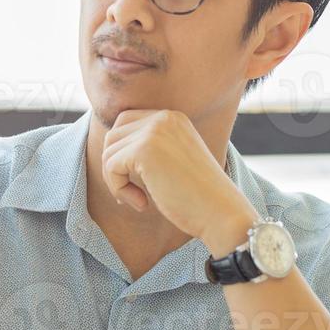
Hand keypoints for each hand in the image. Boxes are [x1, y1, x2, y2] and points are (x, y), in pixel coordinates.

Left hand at [101, 109, 254, 246]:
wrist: (220, 212)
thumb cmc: (198, 196)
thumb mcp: (172, 162)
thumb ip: (149, 149)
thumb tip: (110, 153)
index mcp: (173, 118)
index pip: (126, 123)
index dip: (124, 155)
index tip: (139, 183)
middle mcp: (163, 117)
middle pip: (114, 135)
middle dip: (115, 166)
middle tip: (132, 194)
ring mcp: (154, 130)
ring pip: (109, 152)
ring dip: (117, 182)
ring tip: (140, 201)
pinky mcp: (144, 149)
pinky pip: (110, 166)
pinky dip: (119, 189)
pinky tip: (142, 204)